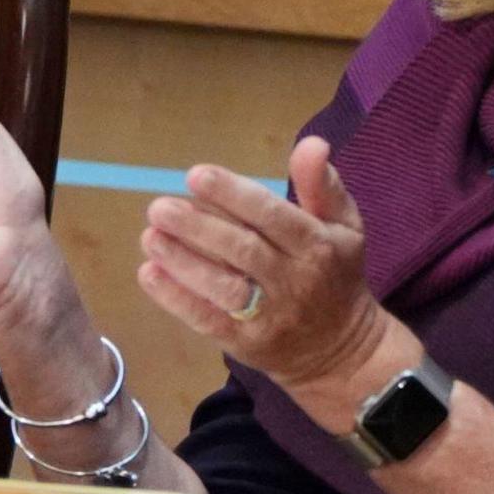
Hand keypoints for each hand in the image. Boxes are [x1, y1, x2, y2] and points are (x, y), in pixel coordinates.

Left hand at [139, 136, 406, 405]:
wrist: (342, 350)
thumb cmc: (335, 273)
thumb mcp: (344, 225)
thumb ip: (322, 184)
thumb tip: (312, 142)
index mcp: (316, 245)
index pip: (272, 216)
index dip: (232, 195)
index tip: (195, 176)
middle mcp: (294, 280)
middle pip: (242, 250)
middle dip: (197, 227)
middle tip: (159, 207)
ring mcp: (270, 315)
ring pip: (223, 287)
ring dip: (182, 261)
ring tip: (150, 236)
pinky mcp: (247, 343)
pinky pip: (209, 320)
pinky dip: (177, 298)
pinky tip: (150, 273)